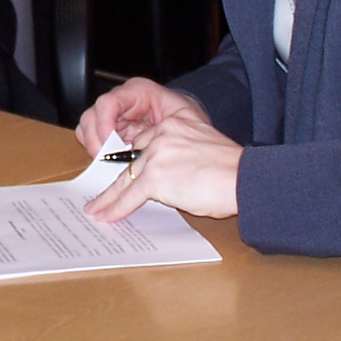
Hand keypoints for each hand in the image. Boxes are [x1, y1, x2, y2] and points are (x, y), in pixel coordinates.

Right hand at [75, 77, 209, 154]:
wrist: (193, 129)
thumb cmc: (190, 120)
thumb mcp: (184, 117)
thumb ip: (164, 126)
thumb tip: (140, 144)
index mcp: (137, 91)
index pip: (108, 102)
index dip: (104, 123)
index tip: (110, 143)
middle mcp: (121, 101)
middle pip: (91, 116)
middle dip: (96, 140)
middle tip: (106, 159)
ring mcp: (113, 116)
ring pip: (86, 127)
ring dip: (94, 147)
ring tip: (109, 162)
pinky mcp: (111, 131)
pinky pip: (91, 139)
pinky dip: (96, 151)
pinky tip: (111, 161)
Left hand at [85, 113, 242, 223]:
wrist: (244, 178)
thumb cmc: (233, 170)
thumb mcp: (205, 147)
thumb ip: (184, 154)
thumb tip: (174, 175)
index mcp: (173, 124)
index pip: (145, 144)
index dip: (133, 162)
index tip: (124, 172)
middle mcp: (161, 136)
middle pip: (131, 161)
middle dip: (115, 180)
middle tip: (100, 193)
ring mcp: (156, 156)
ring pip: (125, 179)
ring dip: (108, 197)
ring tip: (95, 209)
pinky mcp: (156, 178)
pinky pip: (130, 195)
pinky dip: (115, 208)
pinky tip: (105, 215)